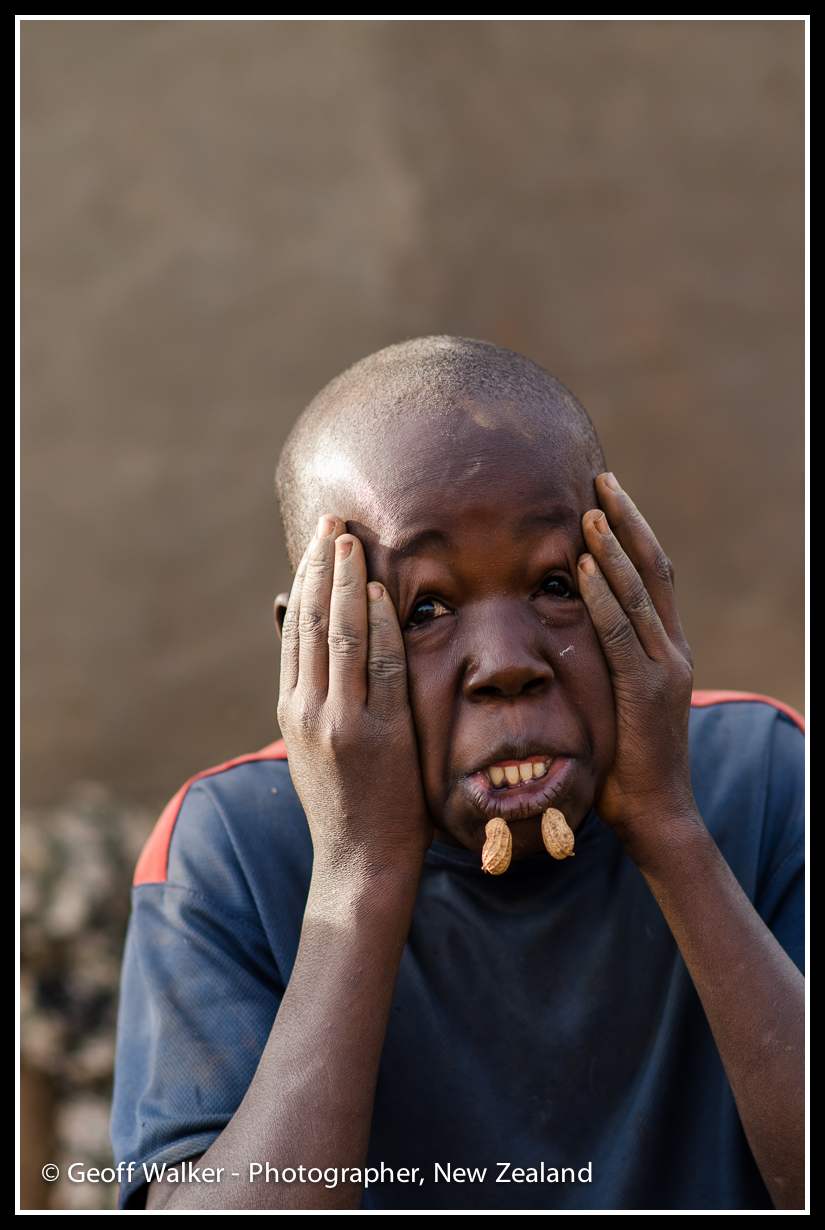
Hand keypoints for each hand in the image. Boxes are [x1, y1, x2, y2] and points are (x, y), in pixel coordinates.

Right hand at [276, 515, 432, 879]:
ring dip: (346, 582)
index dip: (307, 582)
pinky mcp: (377, 734)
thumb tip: (307, 647)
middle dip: (322, 566)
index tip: (317, 544)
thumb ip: (310, 696)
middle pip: (312, 622)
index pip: (297, 630)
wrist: (359, 863)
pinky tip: (382, 591)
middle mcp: (308, 709)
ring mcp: (340, 721)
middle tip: (333, 521)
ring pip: (340, 635)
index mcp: (291, 709)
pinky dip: (379, 624)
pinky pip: (380, 666)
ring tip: (351, 539)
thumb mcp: (312, 748)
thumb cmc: (344, 805)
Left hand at [578, 473, 697, 854]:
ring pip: (643, 591)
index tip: (605, 498)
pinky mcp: (650, 689)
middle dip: (628, 521)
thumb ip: (601, 665)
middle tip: (602, 480)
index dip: (632, 534)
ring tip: (592, 508)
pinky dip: (605, 597)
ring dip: (616, 547)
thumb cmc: (623, 762)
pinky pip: (622, 633)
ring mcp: (666, 667)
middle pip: (655, 568)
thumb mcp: (613, 701)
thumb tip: (565, 634)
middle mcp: (672, 649)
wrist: (656, 813)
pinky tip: (584, 569)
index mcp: (665, 649)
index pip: (652, 576)